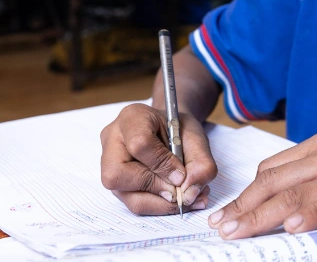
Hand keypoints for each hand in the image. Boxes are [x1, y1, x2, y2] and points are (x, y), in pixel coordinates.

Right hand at [100, 103, 217, 214]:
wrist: (171, 130)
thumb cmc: (180, 129)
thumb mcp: (196, 137)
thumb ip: (199, 162)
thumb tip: (189, 194)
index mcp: (132, 118)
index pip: (139, 144)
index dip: (162, 164)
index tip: (182, 174)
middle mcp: (112, 141)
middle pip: (118, 174)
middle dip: (156, 188)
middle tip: (183, 191)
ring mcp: (109, 165)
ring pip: (125, 195)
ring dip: (161, 203)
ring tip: (188, 199)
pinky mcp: (117, 185)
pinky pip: (133, 203)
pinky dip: (160, 206)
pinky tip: (179, 202)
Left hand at [207, 134, 316, 239]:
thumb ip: (313, 177)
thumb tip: (280, 204)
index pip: (271, 170)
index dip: (246, 194)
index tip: (226, 214)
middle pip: (274, 183)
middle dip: (244, 207)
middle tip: (221, 228)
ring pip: (293, 196)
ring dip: (262, 216)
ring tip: (239, 232)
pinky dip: (311, 215)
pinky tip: (295, 226)